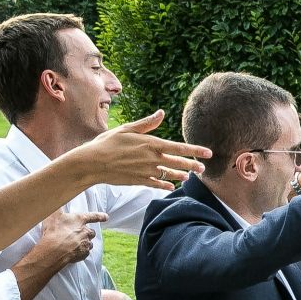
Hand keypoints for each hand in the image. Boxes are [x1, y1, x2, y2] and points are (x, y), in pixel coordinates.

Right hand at [28, 210, 108, 268]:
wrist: (54, 249)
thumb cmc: (54, 231)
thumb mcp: (53, 214)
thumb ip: (57, 205)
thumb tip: (58, 196)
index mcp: (80, 220)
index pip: (93, 216)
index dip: (100, 216)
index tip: (106, 217)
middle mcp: (85, 231)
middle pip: (91, 232)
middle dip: (88, 233)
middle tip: (80, 234)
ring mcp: (85, 243)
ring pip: (89, 243)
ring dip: (84, 243)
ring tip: (75, 244)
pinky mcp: (83, 254)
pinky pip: (85, 253)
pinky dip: (81, 252)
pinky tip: (73, 252)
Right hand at [68, 111, 209, 189]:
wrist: (92, 163)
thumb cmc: (107, 143)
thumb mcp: (127, 129)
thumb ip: (147, 124)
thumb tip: (161, 113)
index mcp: (151, 144)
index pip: (179, 147)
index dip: (196, 150)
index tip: (208, 153)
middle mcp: (152, 159)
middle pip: (178, 162)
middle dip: (192, 165)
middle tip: (203, 168)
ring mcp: (146, 171)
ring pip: (169, 175)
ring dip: (180, 175)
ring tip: (187, 176)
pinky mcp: (139, 181)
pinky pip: (157, 184)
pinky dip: (165, 185)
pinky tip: (171, 186)